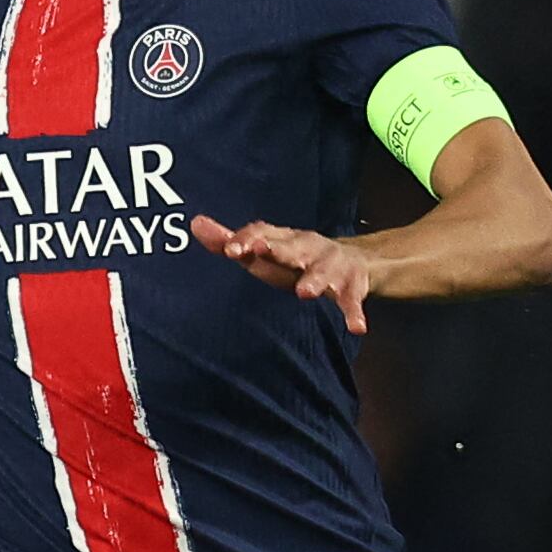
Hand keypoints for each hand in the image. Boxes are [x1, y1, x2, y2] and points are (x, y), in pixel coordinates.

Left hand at [191, 214, 372, 333]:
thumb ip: (231, 241)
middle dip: (277, 249)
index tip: (230, 250)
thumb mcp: (264, 250)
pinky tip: (357, 328)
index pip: (262, 233)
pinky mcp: (351, 287)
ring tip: (305, 293)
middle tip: (262, 250)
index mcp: (284, 238)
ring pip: (322, 272)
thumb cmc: (294, 259)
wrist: (353, 261)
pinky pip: (351, 301)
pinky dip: (354, 313)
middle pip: (291, 247)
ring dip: (314, 281)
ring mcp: (330, 266)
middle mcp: (307, 247)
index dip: (246, 240)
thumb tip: (195, 223)